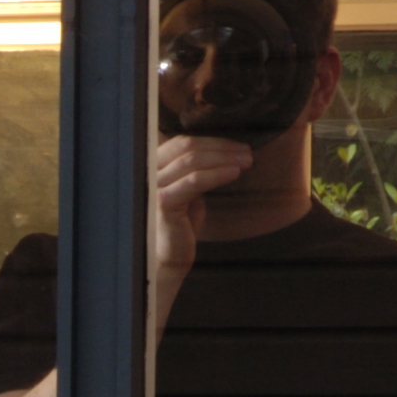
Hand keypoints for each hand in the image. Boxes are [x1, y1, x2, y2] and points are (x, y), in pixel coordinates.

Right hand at [152, 134, 251, 277]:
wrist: (170, 255)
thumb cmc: (182, 223)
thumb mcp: (189, 189)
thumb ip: (197, 170)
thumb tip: (226, 151)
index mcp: (154, 165)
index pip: (182, 142)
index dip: (213, 141)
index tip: (238, 146)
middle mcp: (150, 172)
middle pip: (188, 148)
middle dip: (222, 148)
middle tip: (247, 153)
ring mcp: (155, 186)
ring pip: (192, 161)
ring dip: (223, 159)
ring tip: (245, 162)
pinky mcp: (164, 202)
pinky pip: (193, 182)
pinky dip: (216, 174)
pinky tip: (234, 174)